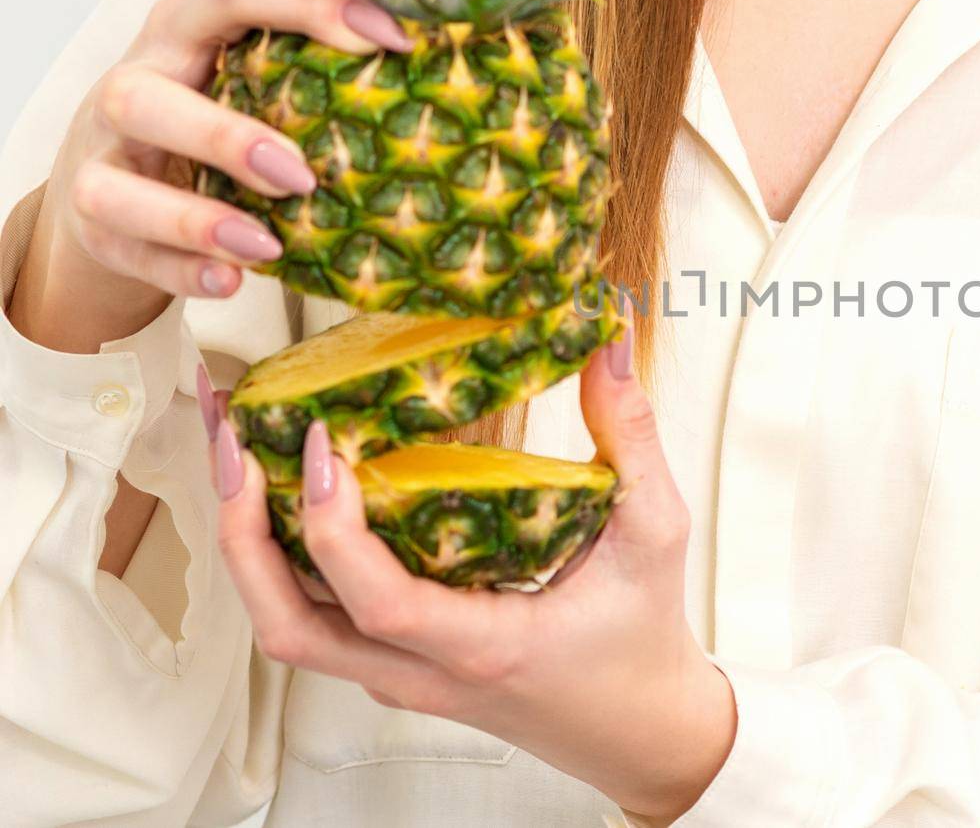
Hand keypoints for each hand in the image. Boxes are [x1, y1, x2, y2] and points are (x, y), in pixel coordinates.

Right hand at [8, 0, 412, 353]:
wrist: (113, 184)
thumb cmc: (212, 113)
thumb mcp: (254, 76)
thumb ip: (319, 64)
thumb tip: (445, 55)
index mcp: (187, 30)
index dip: (314, 4)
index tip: (394, 38)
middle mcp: (134, 85)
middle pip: (146, 95)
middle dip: (227, 137)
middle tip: (304, 175)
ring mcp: (103, 159)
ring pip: (118, 187)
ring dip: (196, 218)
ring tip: (266, 244)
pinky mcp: (94, 226)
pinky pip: (128, 251)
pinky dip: (181, 269)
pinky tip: (232, 280)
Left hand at [206, 325, 736, 822]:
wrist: (638, 728)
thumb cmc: (644, 640)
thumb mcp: (655, 533)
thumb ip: (632, 437)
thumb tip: (609, 343)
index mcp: (485, 648)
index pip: (379, 603)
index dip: (333, 527)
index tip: (322, 448)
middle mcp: (424, 673)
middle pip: (288, 626)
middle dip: (240, 533)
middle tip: (233, 442)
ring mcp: (400, 675)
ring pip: (287, 627)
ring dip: (248, 545)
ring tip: (240, 457)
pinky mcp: (395, 666)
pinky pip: (317, 618)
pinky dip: (283, 559)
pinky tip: (287, 495)